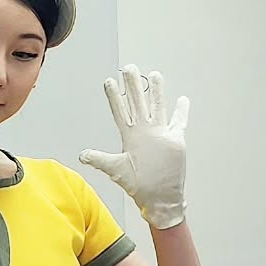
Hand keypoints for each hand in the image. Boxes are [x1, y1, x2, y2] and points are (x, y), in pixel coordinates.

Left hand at [79, 65, 188, 229]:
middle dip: (134, 85)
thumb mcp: (116, 170)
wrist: (158, 197)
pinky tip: (182, 100)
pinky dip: (181, 112)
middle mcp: (145, 131)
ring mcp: (160, 134)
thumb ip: (100, 159)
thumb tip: (82, 155)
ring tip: (153, 75)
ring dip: (156, 92)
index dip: (115, 97)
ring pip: (157, 107)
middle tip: (129, 68)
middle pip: (138, 103)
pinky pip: (179, 122)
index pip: (120, 111)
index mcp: (131, 136)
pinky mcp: (175, 141)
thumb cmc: (138, 185)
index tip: (109, 82)